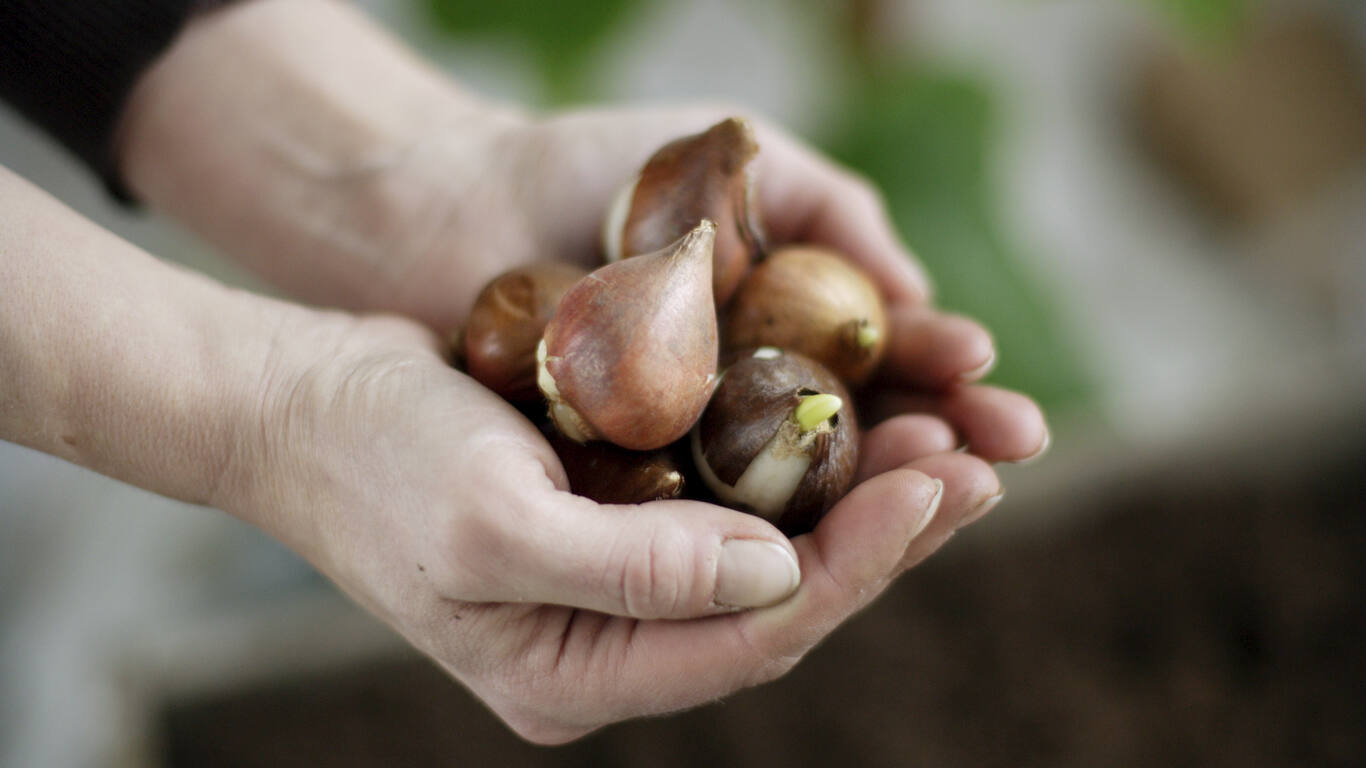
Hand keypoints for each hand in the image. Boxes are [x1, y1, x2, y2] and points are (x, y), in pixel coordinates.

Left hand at [120, 0, 1047, 464]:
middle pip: (849, 460)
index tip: (1002, 416)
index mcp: (786, 336)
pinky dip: (748, 537)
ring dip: (860, 513)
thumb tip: (924, 296)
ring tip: (930, 494)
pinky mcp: (610, 497)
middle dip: (924, 469)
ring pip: (780, 510)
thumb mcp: (739, 165)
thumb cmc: (589, 168)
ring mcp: (676, 462)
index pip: (886, 385)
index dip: (948, 405)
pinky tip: (803, 538)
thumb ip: (836, 213)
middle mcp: (740, 411)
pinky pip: (690, 529)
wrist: (440, 201)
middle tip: (987, 470)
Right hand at [214, 310, 1006, 742]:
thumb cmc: (374, 459)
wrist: (302, 401)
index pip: (753, 636)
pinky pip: (733, 507)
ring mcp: (615, 587)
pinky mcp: (618, 523)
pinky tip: (852, 423)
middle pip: (780, 604)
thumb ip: (631, 568)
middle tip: (976, 461)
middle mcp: (609, 645)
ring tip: (943, 439)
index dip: (854, 565)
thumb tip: (779, 571)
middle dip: (880, 535)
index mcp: (576, 675)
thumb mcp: (489, 519)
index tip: (931, 482)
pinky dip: (796, 467)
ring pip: (770, 556)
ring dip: (854, 499)